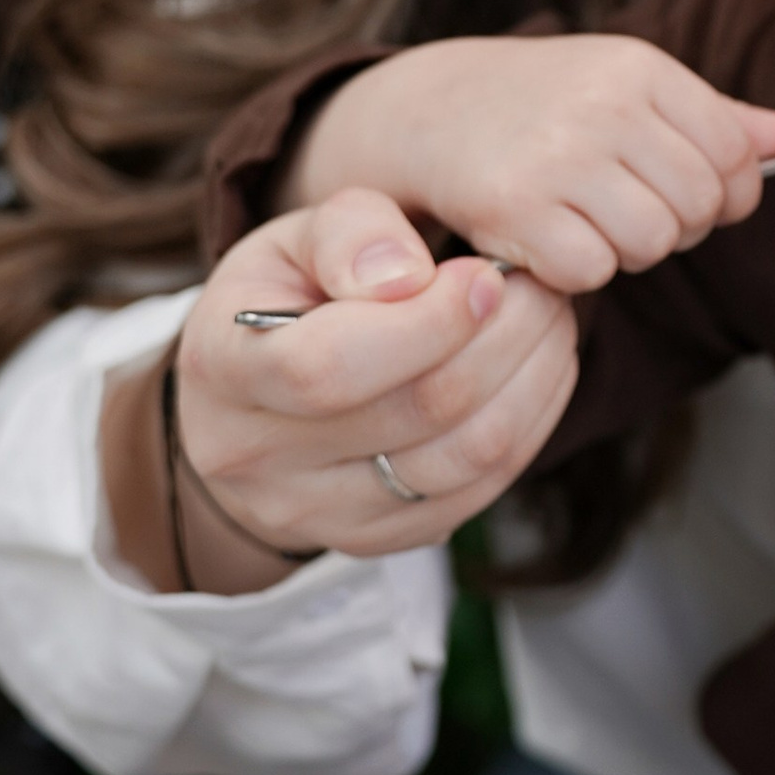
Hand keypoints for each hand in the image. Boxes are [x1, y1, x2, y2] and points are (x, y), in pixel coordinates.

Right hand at [101, 188, 583, 593]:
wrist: (246, 410)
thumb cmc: (280, 304)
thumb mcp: (293, 242)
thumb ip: (349, 234)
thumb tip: (411, 277)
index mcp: (222, 370)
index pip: (328, 366)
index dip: (427, 322)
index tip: (484, 277)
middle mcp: (259, 459)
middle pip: (418, 411)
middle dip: (504, 338)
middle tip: (542, 287)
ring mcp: (318, 514)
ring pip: (463, 458)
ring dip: (533, 380)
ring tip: (551, 321)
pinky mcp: (377, 540)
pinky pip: (481, 490)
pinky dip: (531, 424)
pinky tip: (540, 371)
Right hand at [291, 36, 774, 290]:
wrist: (428, 109)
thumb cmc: (546, 105)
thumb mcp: (631, 89)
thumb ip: (720, 120)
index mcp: (644, 68)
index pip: (738, 156)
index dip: (726, 193)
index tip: (688, 194)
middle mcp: (604, 104)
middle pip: (699, 207)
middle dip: (674, 226)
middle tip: (624, 211)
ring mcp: (557, 154)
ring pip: (652, 244)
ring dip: (626, 251)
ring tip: (587, 222)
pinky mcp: (511, 206)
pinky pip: (591, 272)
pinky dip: (577, 272)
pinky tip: (548, 240)